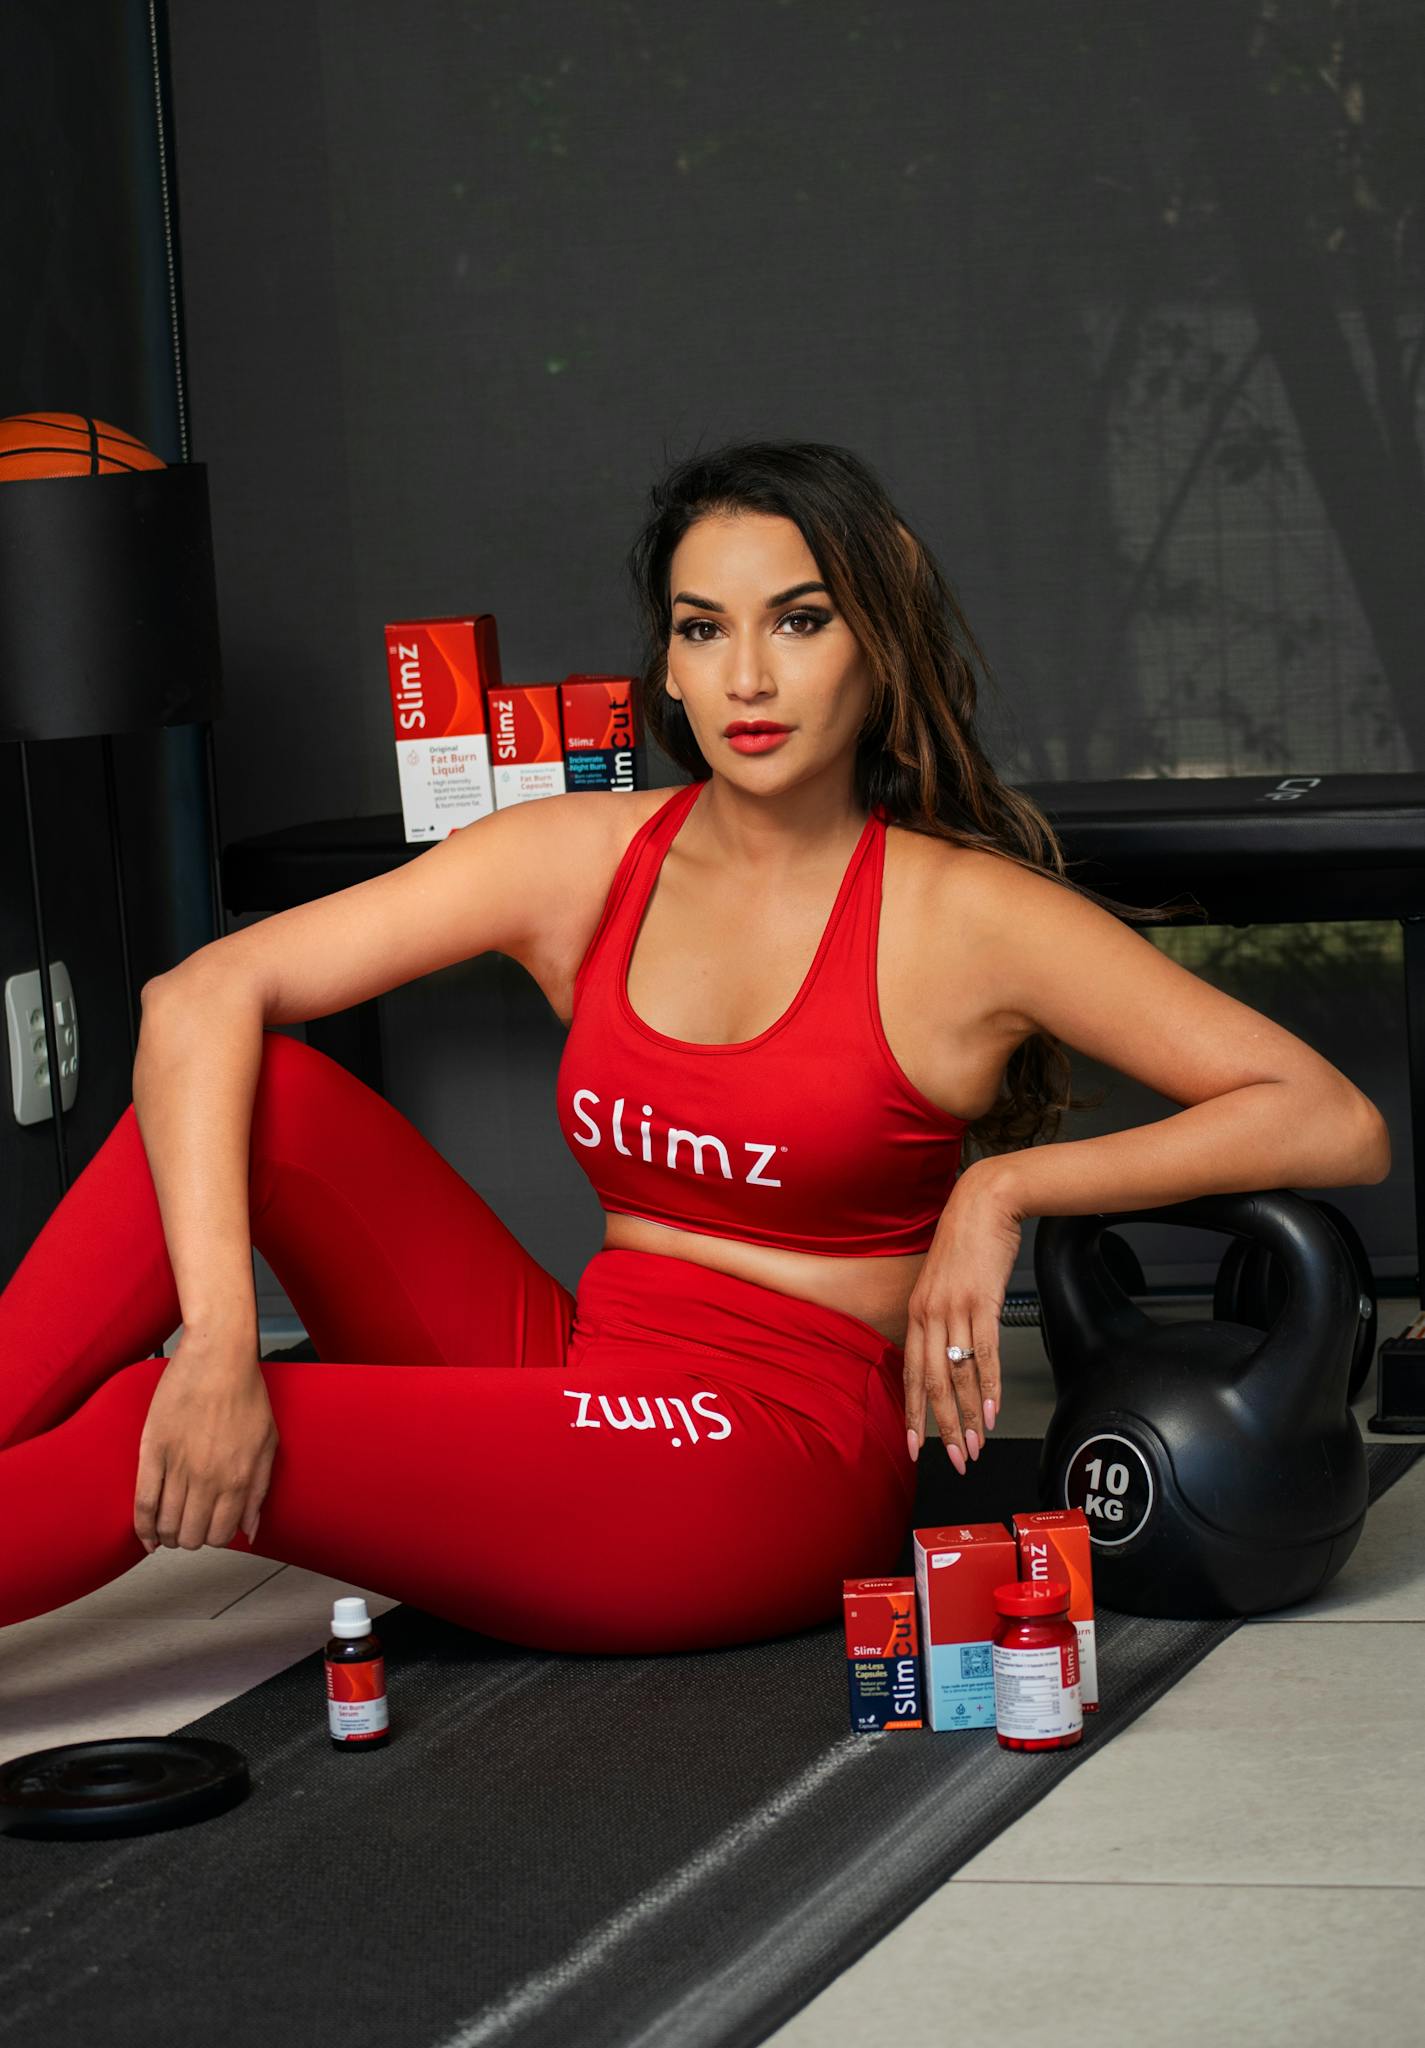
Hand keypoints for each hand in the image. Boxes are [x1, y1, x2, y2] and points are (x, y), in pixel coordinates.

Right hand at [134, 1335, 278, 1551]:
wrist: (218, 1355)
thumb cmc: (247, 1394)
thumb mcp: (268, 1442)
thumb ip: (260, 1490)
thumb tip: (251, 1530)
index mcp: (240, 1477)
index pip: (223, 1534)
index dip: (216, 1539)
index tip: (211, 1530)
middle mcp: (209, 1477)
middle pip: (191, 1535)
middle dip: (190, 1539)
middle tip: (189, 1528)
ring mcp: (178, 1465)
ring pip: (167, 1523)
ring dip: (168, 1535)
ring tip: (169, 1529)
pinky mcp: (153, 1450)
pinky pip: (143, 1502)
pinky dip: (142, 1526)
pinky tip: (146, 1536)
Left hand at [903, 1159, 1022, 1475]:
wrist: (984, 1201)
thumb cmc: (965, 1241)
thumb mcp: (939, 1282)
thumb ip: (936, 1317)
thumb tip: (941, 1353)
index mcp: (916, 1312)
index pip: (910, 1373)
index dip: (912, 1413)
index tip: (914, 1446)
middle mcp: (929, 1313)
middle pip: (932, 1383)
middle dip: (941, 1427)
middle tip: (953, 1459)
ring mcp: (954, 1308)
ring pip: (959, 1375)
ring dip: (968, 1416)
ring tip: (975, 1445)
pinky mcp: (981, 1302)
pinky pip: (984, 1353)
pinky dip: (988, 1386)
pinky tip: (990, 1410)